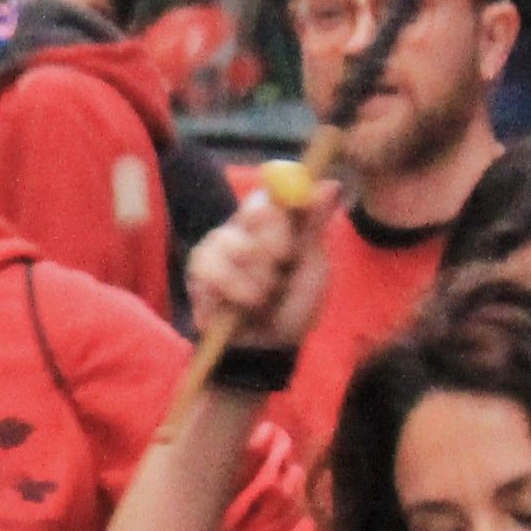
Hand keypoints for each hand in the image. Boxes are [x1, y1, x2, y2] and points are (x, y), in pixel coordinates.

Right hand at [185, 169, 336, 350]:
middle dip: (277, 243)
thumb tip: (332, 184)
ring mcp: (218, 243)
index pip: (277, 186)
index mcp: (276, 218)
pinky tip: (243, 305)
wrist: (268, 347)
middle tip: (284, 265)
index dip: (288, 199)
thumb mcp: (314, 267)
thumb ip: (315, 227)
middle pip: (257, 208)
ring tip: (265, 297)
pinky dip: (236, 290)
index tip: (304, 219)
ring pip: (236, 242)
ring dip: (259, 277)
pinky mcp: (198, 267)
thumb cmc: (294, 304)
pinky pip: (214, 268)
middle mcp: (245, 223)